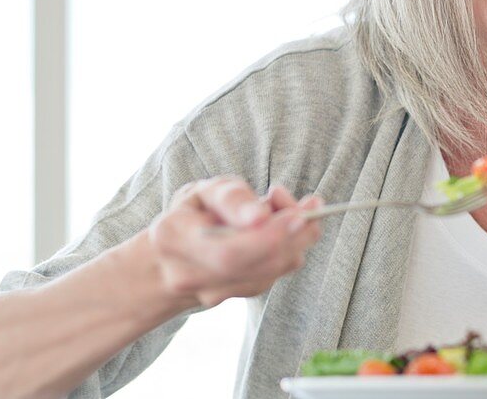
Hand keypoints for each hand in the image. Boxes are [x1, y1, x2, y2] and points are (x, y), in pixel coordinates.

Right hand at [147, 176, 322, 306]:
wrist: (174, 256)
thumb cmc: (195, 212)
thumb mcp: (206, 191)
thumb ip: (232, 199)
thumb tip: (261, 216)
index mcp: (173, 237)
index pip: (227, 251)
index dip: (268, 237)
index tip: (299, 215)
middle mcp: (188, 274)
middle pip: (253, 265)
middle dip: (291, 236)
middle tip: (313, 206)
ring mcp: (210, 293)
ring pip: (268, 271)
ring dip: (296, 239)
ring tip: (301, 208)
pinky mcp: (235, 296)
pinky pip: (272, 274)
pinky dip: (290, 249)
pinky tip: (288, 226)